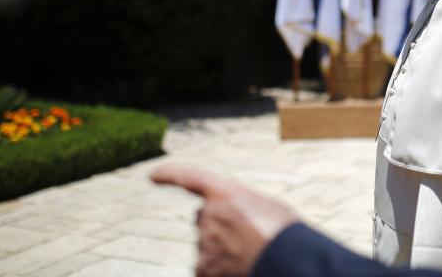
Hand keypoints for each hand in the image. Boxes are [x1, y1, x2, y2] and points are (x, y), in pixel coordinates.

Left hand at [151, 164, 299, 276]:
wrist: (288, 260)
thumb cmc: (285, 232)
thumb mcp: (266, 207)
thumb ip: (240, 207)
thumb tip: (232, 222)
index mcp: (225, 193)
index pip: (189, 178)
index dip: (170, 174)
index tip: (152, 175)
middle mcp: (209, 214)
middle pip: (204, 219)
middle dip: (217, 226)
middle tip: (245, 236)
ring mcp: (205, 242)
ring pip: (207, 245)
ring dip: (222, 249)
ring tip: (250, 254)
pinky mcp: (203, 268)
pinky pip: (205, 267)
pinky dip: (218, 269)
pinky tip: (239, 268)